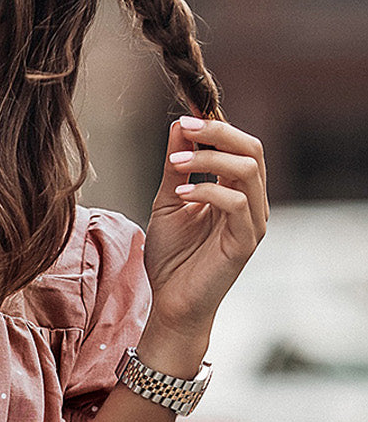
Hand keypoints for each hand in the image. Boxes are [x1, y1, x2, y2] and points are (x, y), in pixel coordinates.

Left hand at [144, 114, 267, 339]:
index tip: (183, 118)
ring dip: (211, 159)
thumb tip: (179, 125)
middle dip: (218, 133)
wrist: (171, 303)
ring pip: (249, 170)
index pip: (240, 145)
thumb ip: (175, 165)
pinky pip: (237, 203)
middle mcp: (251, 202)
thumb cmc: (172, 256)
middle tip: (184, 128)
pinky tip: (180, 192)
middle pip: (252, 149)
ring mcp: (253, 222)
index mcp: (236, 190)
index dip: (215, 127)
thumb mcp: (168, 201)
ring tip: (175, 163)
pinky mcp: (245, 242)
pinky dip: (208, 190)